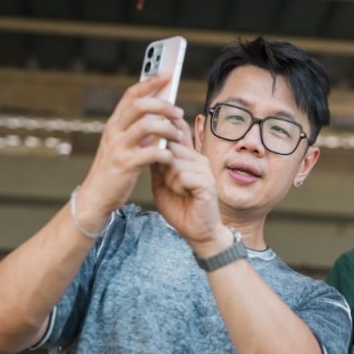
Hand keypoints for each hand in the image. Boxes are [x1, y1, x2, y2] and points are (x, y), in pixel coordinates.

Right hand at [78, 76, 184, 230]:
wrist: (96, 197)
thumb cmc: (115, 170)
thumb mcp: (123, 145)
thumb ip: (138, 130)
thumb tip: (161, 115)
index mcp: (114, 124)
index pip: (131, 95)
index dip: (149, 82)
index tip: (167, 75)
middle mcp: (114, 132)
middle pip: (139, 106)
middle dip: (162, 104)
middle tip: (178, 110)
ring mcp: (118, 148)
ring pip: (146, 125)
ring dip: (167, 127)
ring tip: (178, 134)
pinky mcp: (125, 165)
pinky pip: (150, 153)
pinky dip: (165, 152)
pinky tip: (171, 156)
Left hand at [151, 118, 224, 251]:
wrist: (196, 231)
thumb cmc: (179, 207)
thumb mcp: (161, 182)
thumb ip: (156, 163)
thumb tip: (145, 143)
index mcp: (188, 157)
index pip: (179, 132)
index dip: (168, 124)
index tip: (156, 122)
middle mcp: (198, 159)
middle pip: (171, 148)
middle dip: (163, 167)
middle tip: (170, 184)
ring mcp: (204, 170)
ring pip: (175, 162)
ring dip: (170, 180)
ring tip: (178, 191)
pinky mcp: (207, 182)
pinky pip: (183, 175)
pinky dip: (178, 187)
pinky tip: (185, 195)